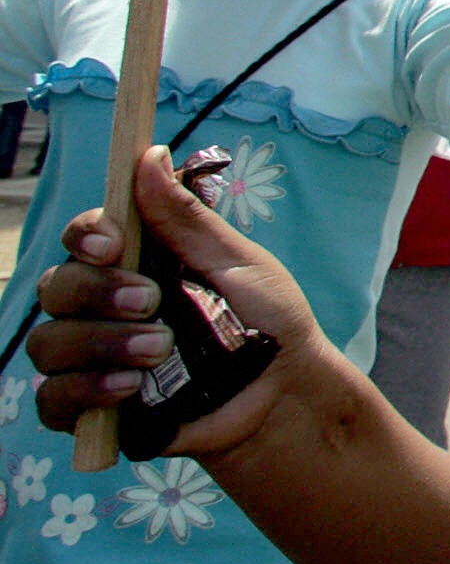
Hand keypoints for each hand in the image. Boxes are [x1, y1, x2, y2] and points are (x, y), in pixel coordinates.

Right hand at [32, 147, 329, 459]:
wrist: (285, 392)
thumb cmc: (268, 320)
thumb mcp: (237, 262)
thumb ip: (187, 220)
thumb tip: (149, 155)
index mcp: (138, 263)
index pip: (83, 239)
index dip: (86, 236)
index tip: (112, 244)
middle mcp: (106, 307)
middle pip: (57, 287)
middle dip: (98, 293)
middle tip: (151, 303)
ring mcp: (97, 357)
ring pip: (49, 343)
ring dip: (99, 344)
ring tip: (160, 351)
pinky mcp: (95, 407)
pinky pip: (53, 399)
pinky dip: (84, 391)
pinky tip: (129, 388)